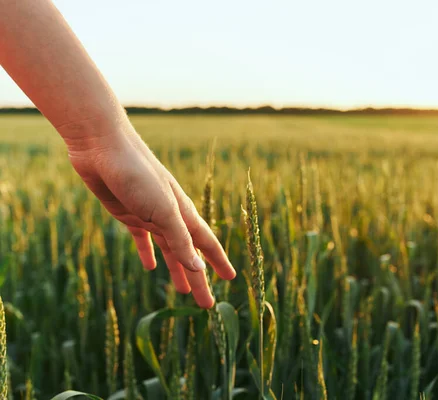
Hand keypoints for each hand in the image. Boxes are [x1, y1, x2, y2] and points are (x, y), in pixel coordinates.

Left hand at [63, 118, 234, 307]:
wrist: (103, 147)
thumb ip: (180, 240)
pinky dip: (147, 253)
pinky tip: (148, 267)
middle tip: (206, 304)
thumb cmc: (138, 175)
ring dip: (175, 269)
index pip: (206, 245)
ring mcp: (149, 216)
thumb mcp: (162, 211)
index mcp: (183, 215)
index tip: (231, 279)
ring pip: (167, 250)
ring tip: (181, 292)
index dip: (218, 263)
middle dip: (198, 278)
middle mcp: (170, 217)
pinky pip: (141, 240)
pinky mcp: (128, 214)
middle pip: (187, 254)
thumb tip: (198, 268)